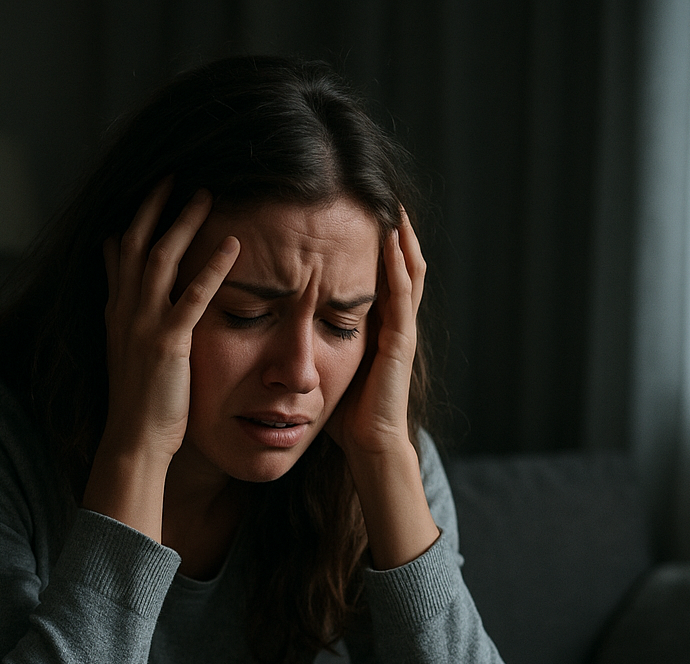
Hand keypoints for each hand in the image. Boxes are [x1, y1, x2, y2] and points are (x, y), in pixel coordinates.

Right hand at [101, 179, 239, 464]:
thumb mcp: (129, 353)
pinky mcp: (168, 343)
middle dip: (154, 206)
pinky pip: (192, 296)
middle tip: (175, 175)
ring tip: (205, 195)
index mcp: (117, 313)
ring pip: (160, 258)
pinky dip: (213, 268)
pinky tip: (232, 245)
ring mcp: (143, 325)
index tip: (151, 191)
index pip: (120, 253)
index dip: (135, 219)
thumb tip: (134, 299)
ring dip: (183, 223)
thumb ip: (131, 319)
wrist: (133, 440)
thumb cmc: (140, 404)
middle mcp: (124, 311)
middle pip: (137, 242)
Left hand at [326, 211, 424, 459]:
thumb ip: (314, 346)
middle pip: (400, 264)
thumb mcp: (327, 368)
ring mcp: (401, 329)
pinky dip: (399, 264)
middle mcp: (394, 323)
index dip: (373, 245)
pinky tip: (391, 238)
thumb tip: (281, 331)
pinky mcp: (400, 340)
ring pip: (408, 271)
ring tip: (391, 204)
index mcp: (378, 327)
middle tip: (380, 195)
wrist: (368, 443)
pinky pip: (403, 293)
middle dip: (392, 231)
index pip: (380, 275)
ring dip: (401, 237)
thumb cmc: (346, 414)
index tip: (356, 214)